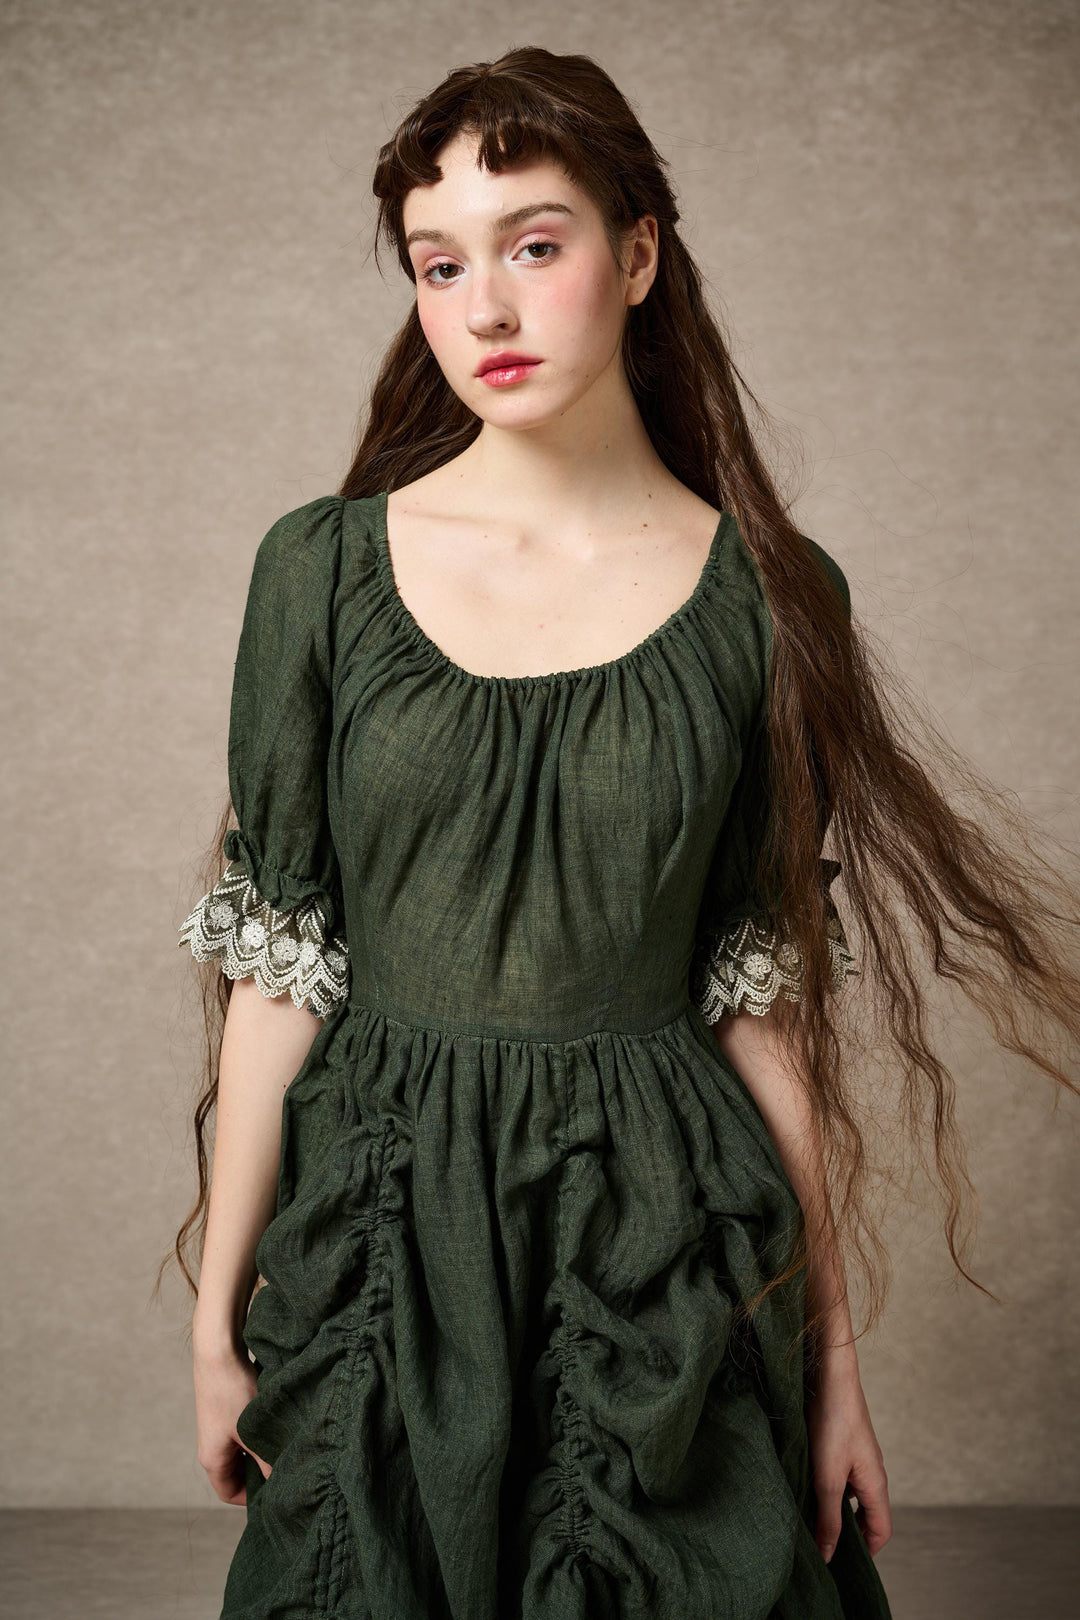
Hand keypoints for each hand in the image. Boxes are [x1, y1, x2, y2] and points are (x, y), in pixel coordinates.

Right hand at [193, 1340, 271, 1505]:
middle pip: (236, 1474)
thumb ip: (267, 1462)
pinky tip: (277, 1427)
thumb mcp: (254, 1432)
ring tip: (285, 1448)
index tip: (278, 1493)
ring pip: (242, 1452)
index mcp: (212, 1460)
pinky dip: (258, 1436)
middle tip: (287, 1470)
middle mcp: (212, 1447)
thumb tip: (282, 1484)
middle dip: (260, 1475)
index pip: (230, 1493)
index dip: (252, 1499)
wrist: (219, 1351)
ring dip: (261, 1453)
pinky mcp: (225, 1412)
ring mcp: (217, 1429)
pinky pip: (243, 1435)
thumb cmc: (234, 1392)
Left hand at [806, 1358, 891, 1563]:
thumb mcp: (828, 1477)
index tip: (843, 1564)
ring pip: (850, 1494)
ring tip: (807, 1519)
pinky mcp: (843, 1443)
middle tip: (821, 1546)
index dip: (867, 1552)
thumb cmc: (832, 1423)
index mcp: (876, 1484)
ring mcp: (858, 1456)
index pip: (881, 1530)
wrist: (829, 1374)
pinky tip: (803, 1486)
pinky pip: (840, 1475)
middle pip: (867, 1514)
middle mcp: (871, 1472)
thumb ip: (829, 1518)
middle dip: (848, 1534)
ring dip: (834, 1509)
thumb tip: (830, 1555)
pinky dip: (826, 1488)